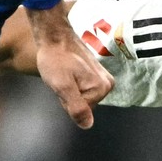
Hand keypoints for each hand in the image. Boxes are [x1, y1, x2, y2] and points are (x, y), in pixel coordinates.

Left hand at [29, 5, 113, 128]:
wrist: (54, 35)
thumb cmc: (55, 58)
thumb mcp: (62, 85)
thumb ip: (76, 107)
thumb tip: (87, 125)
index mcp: (102, 88)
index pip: (82, 111)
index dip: (67, 101)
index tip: (63, 83)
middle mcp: (107, 83)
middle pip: (85, 104)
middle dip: (70, 95)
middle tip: (63, 78)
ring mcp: (103, 77)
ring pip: (83, 96)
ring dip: (71, 89)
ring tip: (64, 73)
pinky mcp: (97, 73)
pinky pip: (83, 88)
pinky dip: (73, 82)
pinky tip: (68, 72)